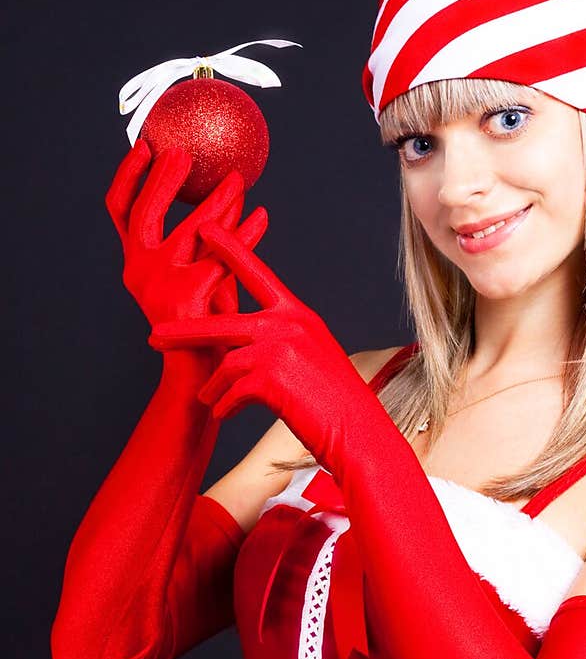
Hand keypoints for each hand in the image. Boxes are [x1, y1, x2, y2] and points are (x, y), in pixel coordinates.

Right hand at [105, 140, 268, 337]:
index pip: (120, 210)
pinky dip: (244, 233)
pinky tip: (262, 216)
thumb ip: (209, 236)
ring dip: (217, 200)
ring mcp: (159, 285)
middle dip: (162, 179)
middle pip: (144, 213)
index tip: (143, 143)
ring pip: (189, 229)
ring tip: (238, 180)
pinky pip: (221, 254)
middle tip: (184, 152)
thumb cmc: (207, 325)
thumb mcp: (204, 273)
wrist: (203, 378)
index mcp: (136, 263)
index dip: (128, 175)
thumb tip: (232, 190)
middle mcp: (139, 271)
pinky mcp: (186, 296)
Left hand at [147, 220, 374, 471]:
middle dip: (184, 333)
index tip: (205, 228)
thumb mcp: (314, 356)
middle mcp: (287, 324)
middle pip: (222, 324)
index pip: (257, 273)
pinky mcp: (269, 378)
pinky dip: (225, 406)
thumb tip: (244, 352)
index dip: (230, 249)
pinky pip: (232, 392)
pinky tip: (224, 415)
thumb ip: (282, 342)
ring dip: (214, 388)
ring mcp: (278, 349)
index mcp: (298, 314)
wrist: (357, 430)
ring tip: (208, 400)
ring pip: (225, 366)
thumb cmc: (336, 400)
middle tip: (154, 337)